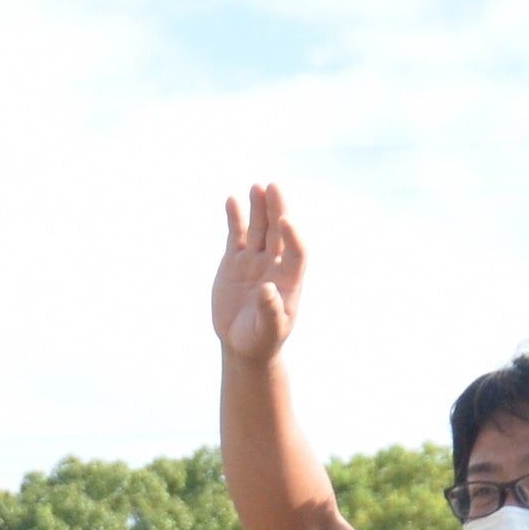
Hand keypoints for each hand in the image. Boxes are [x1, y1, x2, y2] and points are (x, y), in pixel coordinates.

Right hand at [213, 184, 306, 362]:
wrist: (242, 343)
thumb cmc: (261, 340)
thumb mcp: (268, 331)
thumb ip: (270, 311)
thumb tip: (267, 288)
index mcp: (289, 280)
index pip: (297, 252)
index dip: (294, 236)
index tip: (286, 221)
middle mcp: (274, 264)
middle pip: (278, 231)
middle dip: (277, 210)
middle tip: (273, 186)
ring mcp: (255, 260)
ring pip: (258, 228)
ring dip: (258, 207)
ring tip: (256, 187)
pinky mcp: (235, 260)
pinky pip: (236, 234)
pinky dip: (235, 218)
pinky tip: (232, 200)